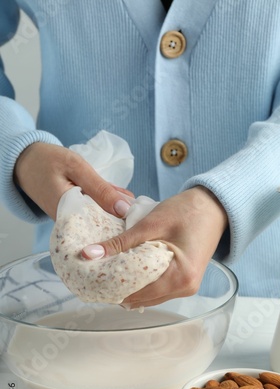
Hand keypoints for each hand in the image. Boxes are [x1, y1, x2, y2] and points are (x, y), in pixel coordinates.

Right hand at [14, 142, 133, 219]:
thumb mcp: (77, 169)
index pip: (101, 227)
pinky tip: (122, 197)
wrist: (27, 160)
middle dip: (122, 218)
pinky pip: (94, 209)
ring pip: (100, 217)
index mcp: (69, 214)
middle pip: (102, 225)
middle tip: (142, 210)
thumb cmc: (48, 161)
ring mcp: (72, 217)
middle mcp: (70, 221)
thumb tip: (124, 209)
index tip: (139, 218)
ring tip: (137, 204)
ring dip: (116, 209)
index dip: (122, 224)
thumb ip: (100, 189)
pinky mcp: (75, 211)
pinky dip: (107, 202)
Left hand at [83, 186, 227, 306]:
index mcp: (180, 277)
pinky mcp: (185, 282)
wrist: (213, 206)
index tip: (93, 281)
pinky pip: (158, 291)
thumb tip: (89, 255)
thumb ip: (120, 242)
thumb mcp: (150, 224)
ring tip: (108, 275)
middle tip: (96, 278)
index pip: (139, 293)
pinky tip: (127, 273)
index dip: (113, 288)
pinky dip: (142, 284)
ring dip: (130, 288)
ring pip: (150, 297)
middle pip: (143, 300)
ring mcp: (187, 287)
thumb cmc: (187, 211)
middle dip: (120, 290)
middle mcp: (185, 288)